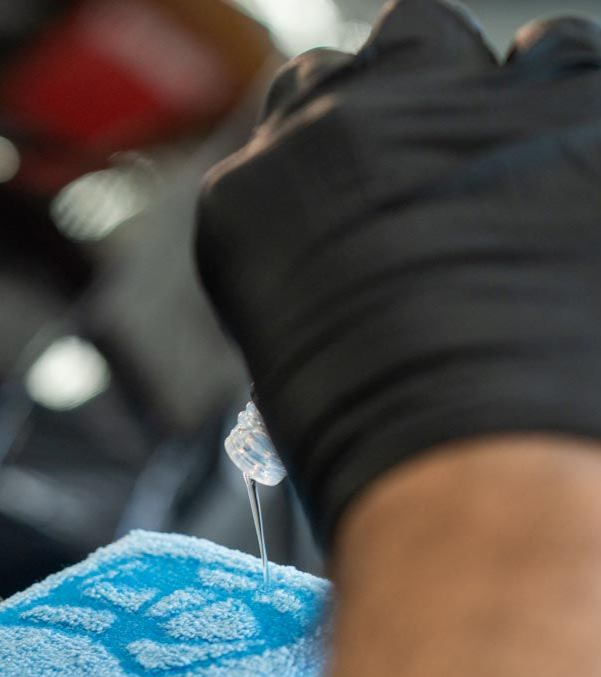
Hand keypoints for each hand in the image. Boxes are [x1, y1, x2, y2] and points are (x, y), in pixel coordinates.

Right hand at [196, 0, 600, 545]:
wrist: (478, 475)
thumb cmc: (383, 454)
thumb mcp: (298, 364)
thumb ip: (318, 272)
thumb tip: (363, 264)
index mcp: (260, 194)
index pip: (298, 115)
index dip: (344, 155)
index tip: (370, 192)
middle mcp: (350, 122)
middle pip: (384, 57)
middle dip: (411, 106)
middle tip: (446, 190)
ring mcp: (463, 104)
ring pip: (475, 47)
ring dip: (490, 104)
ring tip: (517, 194)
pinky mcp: (575, 104)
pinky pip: (571, 70)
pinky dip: (572, 120)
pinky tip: (572, 198)